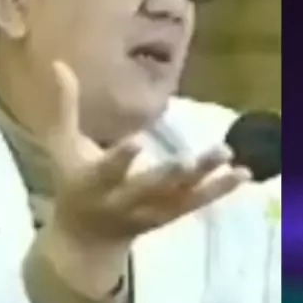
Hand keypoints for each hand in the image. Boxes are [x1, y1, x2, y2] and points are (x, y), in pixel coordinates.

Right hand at [45, 60, 250, 244]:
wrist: (86, 240)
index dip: (121, 160)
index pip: (106, 172)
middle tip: (191, 159)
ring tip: (229, 156)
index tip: (138, 142)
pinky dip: (219, 190)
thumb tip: (59, 63)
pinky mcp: (170, 216)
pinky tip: (242, 173)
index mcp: (92, 183)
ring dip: (205, 180)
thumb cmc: (71, 182)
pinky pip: (196, 204)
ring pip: (179, 198)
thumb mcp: (61, 147)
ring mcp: (149, 211)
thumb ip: (63, 108)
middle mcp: (122, 201)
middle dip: (170, 176)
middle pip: (148, 189)